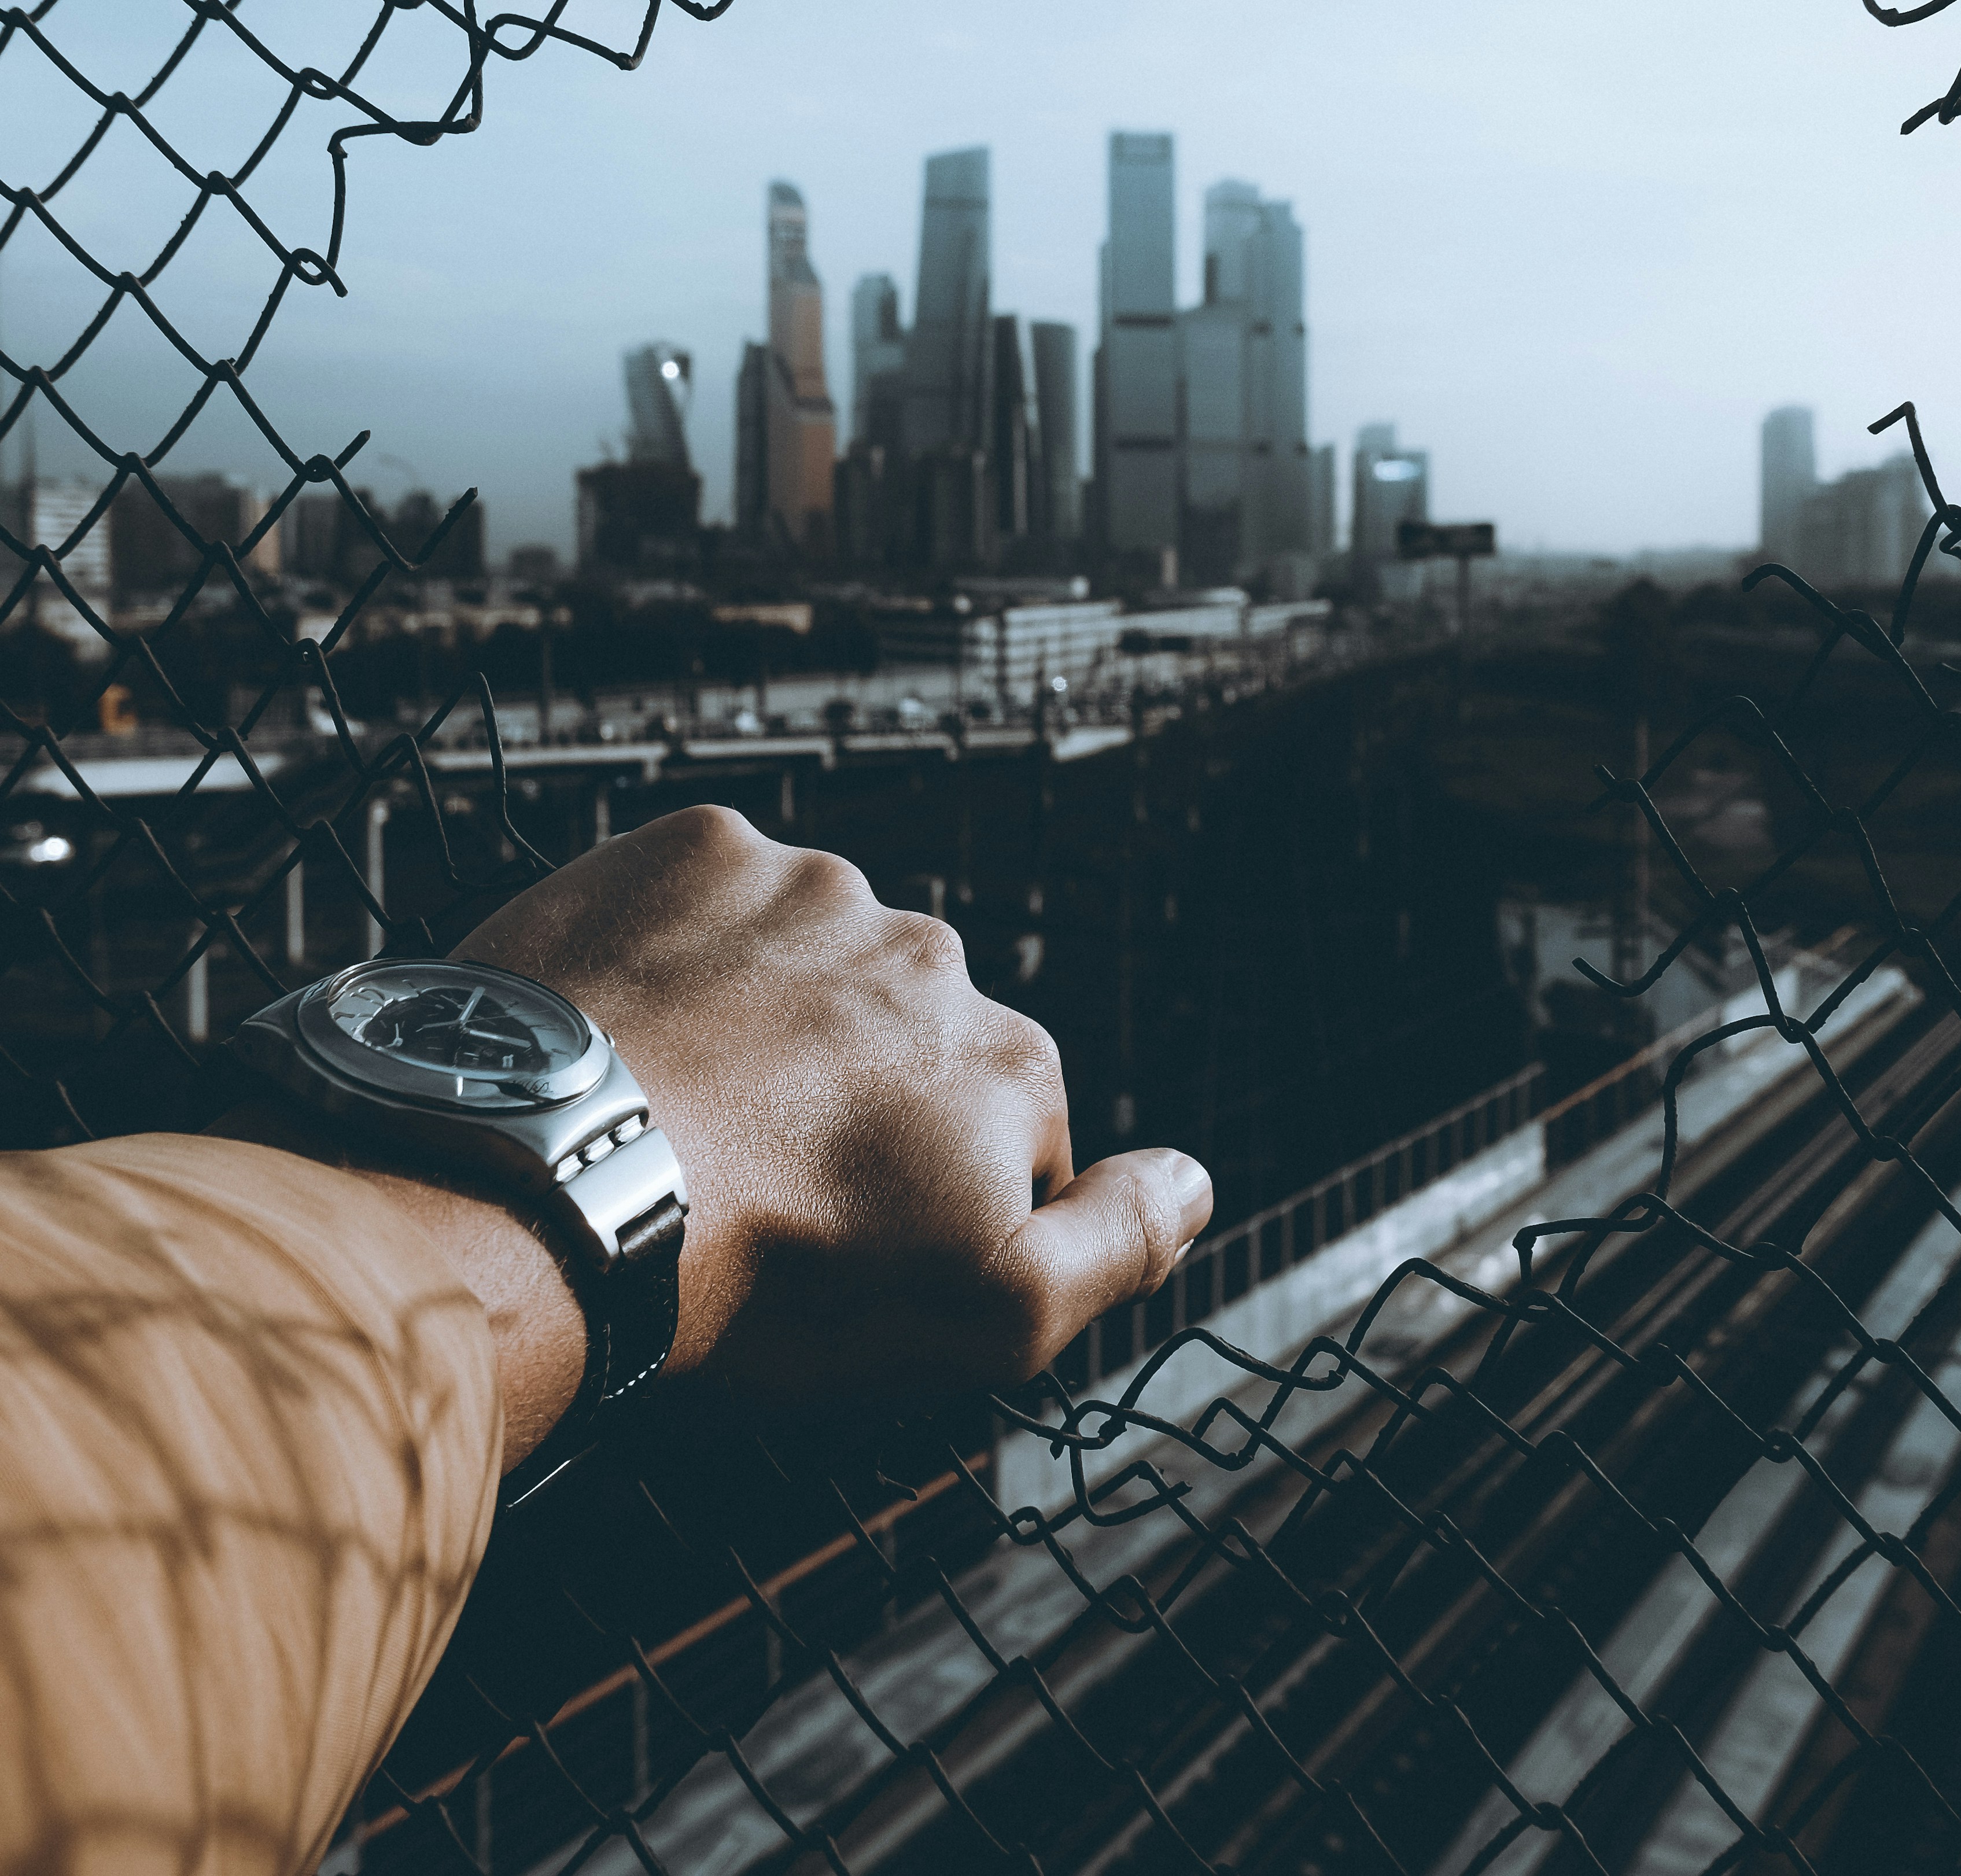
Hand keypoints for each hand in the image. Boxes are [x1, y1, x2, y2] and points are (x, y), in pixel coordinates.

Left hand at [446, 805, 1208, 1429]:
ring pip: (806, 961)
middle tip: (753, 1184)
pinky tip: (637, 1027)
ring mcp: (807, 888)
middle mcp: (929, 949)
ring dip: (764, 1018)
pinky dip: (680, 952)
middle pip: (903, 1037)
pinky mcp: (693, 850)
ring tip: (678, 1110)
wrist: (556, 1181)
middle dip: (848, 1097)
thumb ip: (1118, 1243)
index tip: (844, 1245)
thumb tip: (1198, 1180)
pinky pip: (708, 897)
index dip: (925, 1200)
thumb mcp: (988, 1316)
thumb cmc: (768, 1272)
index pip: (1005, 1130)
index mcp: (1008, 1055)